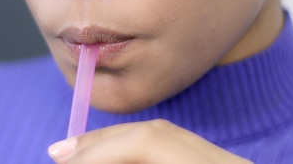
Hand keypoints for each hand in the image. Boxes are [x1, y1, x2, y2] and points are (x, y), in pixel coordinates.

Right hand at [48, 119, 252, 163]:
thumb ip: (129, 158)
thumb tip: (81, 158)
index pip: (149, 141)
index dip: (98, 149)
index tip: (63, 159)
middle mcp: (230, 162)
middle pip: (157, 131)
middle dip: (102, 141)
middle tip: (61, 153)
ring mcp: (231, 163)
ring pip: (166, 137)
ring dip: (118, 144)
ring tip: (82, 155)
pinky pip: (177, 149)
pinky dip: (140, 151)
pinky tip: (116, 156)